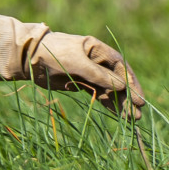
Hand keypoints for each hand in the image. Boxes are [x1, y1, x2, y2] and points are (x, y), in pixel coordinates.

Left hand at [28, 31, 144, 118]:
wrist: (29, 58)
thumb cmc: (53, 54)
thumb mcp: (77, 63)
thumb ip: (98, 75)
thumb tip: (122, 86)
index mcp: (98, 50)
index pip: (120, 67)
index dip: (131, 83)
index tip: (139, 99)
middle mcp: (97, 61)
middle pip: (118, 80)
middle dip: (128, 97)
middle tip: (138, 115)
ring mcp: (90, 73)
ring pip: (110, 90)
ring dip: (121, 104)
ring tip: (132, 119)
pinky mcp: (82, 84)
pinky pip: (99, 94)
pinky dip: (108, 104)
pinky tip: (118, 114)